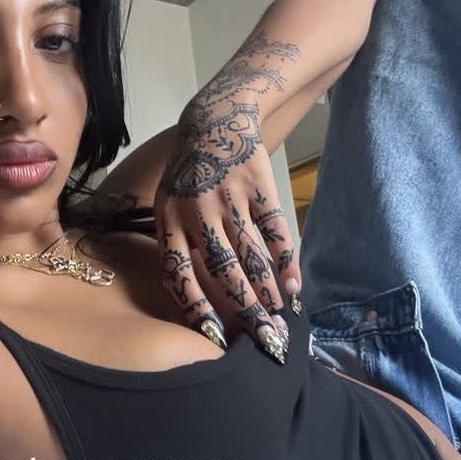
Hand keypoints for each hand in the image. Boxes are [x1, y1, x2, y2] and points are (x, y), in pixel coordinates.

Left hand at [154, 91, 301, 360]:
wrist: (215, 121)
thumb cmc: (188, 175)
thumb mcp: (167, 206)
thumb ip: (177, 246)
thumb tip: (194, 300)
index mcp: (169, 222)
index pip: (177, 275)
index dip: (196, 309)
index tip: (216, 338)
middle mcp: (197, 213)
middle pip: (223, 271)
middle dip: (245, 309)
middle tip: (264, 338)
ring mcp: (229, 199)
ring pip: (251, 255)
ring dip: (267, 290)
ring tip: (278, 315)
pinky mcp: (258, 187)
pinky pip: (274, 231)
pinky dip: (286, 259)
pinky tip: (293, 283)